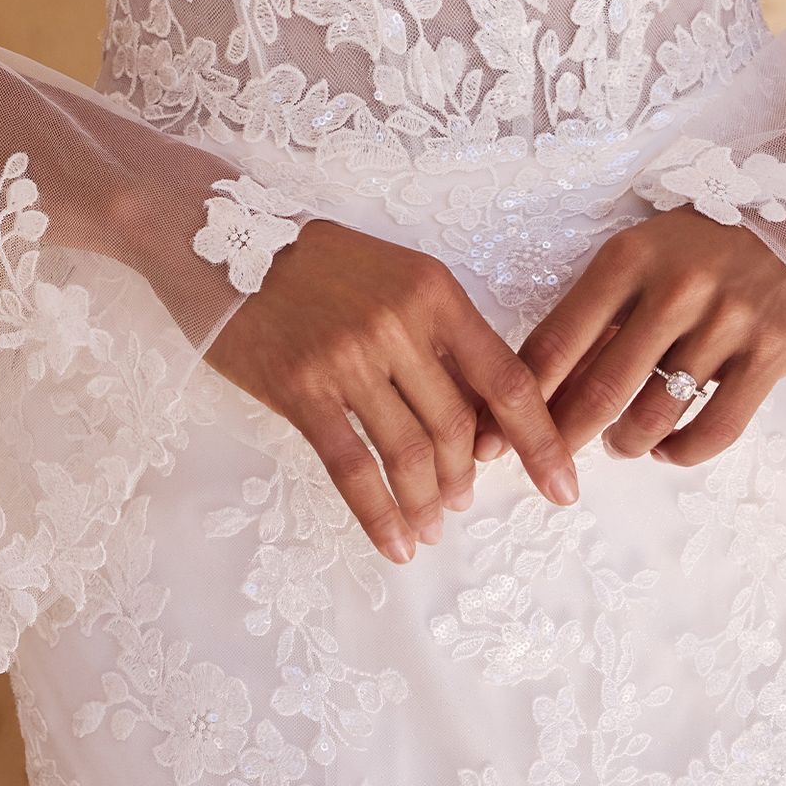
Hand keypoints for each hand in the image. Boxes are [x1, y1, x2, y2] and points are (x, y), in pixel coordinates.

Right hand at [205, 218, 580, 561]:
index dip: (539, 440)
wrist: (223, 241)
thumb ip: (440, 337)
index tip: (562, 486)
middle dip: (467, 477)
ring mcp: (348, 359)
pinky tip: (396, 544)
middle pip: (456, 427)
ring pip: (409, 453)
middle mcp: (398, 324)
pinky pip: (352, 468)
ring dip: (428, 502)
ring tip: (432, 526)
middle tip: (463, 500)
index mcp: (434, 291)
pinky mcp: (301, 390)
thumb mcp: (396, 277)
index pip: (505, 378)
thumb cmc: (319, 264)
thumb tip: (482, 418)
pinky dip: (380, 515)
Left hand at [499, 212, 785, 466]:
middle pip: (601, 390)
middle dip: (565, 439)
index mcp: (627, 259)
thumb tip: (546, 389)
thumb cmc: (701, 243)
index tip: (502, 433)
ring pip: (655, 416)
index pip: (557, 343)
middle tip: (552, 461)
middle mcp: (675, 289)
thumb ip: (600, 316)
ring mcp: (726, 322)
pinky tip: (666, 448)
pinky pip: (716, 429)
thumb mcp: (641, 255)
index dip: (523, 399)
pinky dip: (681, 453)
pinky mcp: (770, 353)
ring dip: (626, 444)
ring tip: (620, 444)